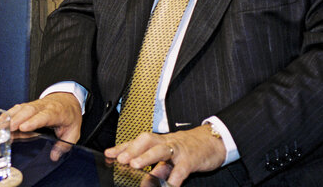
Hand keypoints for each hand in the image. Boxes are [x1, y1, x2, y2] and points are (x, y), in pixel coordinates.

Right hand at [4, 93, 81, 160]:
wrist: (68, 99)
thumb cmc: (70, 115)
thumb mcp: (73, 131)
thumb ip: (64, 144)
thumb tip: (54, 156)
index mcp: (56, 112)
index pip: (44, 116)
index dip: (33, 122)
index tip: (23, 128)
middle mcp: (43, 107)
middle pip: (29, 110)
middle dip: (17, 119)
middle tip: (7, 128)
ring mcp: (34, 105)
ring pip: (21, 108)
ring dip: (9, 116)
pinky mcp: (28, 106)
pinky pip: (17, 109)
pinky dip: (7, 114)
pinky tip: (0, 121)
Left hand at [104, 124, 225, 186]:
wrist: (214, 141)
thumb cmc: (190, 149)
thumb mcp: (171, 158)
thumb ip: (157, 169)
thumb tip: (144, 181)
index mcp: (160, 142)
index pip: (138, 142)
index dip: (122, 147)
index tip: (108, 154)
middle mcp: (167, 143)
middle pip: (147, 140)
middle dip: (133, 149)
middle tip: (121, 159)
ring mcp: (179, 150)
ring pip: (162, 149)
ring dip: (147, 157)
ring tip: (135, 165)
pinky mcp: (191, 160)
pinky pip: (181, 169)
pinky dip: (174, 179)